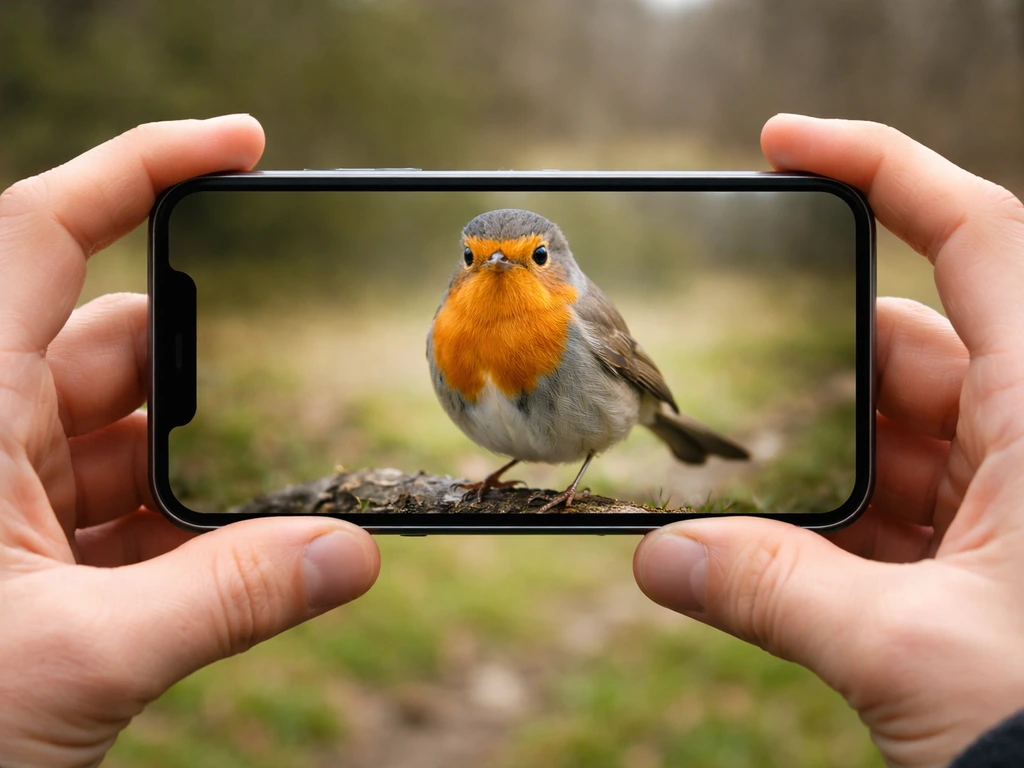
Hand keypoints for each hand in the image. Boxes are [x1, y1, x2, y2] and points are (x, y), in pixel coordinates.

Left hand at [0, 116, 379, 767]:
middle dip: (205, 371)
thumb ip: (227, 601)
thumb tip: (352, 554)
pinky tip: (234, 559)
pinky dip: (185, 528)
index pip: (42, 234)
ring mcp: (7, 493)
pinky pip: (124, 507)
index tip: (240, 144)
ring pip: (128, 434)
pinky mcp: (30, 552)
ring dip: (203, 470)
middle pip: (115, 344)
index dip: (141, 167)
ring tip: (269, 509)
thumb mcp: (78, 659)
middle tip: (276, 409)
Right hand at [634, 114, 1023, 767]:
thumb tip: (658, 559)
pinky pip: (903, 500)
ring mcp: (1014, 487)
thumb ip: (778, 597)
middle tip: (717, 425)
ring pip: (895, 435)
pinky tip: (788, 562)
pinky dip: (839, 525)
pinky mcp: (992, 544)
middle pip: (902, 351)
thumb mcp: (918, 656)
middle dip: (807, 386)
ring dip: (816, 474)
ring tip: (747, 519)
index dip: (885, 168)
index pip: (978, 236)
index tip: (784, 143)